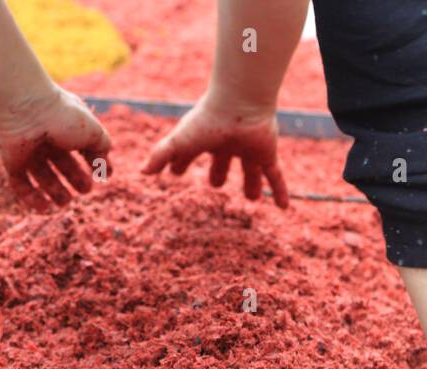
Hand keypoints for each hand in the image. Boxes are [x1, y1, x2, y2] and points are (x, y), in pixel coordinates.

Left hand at [0, 85, 112, 212]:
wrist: (25, 111)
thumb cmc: (62, 117)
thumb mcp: (93, 132)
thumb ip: (103, 149)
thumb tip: (107, 169)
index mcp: (66, 127)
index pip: (80, 148)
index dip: (93, 163)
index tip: (102, 176)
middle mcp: (47, 140)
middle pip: (62, 165)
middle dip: (75, 179)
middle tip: (85, 190)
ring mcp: (29, 152)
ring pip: (43, 177)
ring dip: (56, 192)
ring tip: (65, 202)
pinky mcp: (13, 164)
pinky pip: (21, 185)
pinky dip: (31, 199)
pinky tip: (45, 208)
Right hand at [141, 94, 288, 207]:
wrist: (240, 103)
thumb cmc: (207, 120)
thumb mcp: (179, 142)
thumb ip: (160, 156)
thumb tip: (142, 173)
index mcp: (204, 139)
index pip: (190, 154)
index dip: (181, 164)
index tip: (176, 172)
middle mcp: (227, 144)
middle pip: (222, 161)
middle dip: (219, 172)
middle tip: (216, 184)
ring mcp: (248, 149)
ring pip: (250, 169)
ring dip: (251, 183)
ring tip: (252, 197)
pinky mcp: (267, 153)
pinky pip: (275, 176)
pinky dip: (280, 191)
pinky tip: (284, 208)